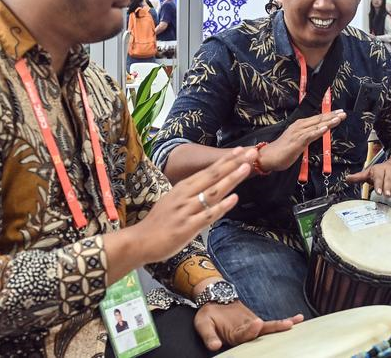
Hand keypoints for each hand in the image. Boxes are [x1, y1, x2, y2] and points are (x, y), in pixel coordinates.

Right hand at [130, 147, 256, 263]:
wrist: (140, 241)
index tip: (241, 150)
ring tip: (246, 168)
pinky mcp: (187, 227)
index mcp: (182, 188)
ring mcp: (186, 210)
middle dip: (233, 163)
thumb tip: (208, 189)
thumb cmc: (157, 223)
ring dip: (230, 179)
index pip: (208, 171)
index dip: (225, 160)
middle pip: (213, 176)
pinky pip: (208, 215)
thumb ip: (189, 194)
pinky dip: (222, 206)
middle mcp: (185, 195)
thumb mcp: (173, 201)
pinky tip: (234, 199)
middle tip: (250, 153)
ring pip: (212, 192)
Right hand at [193, 301, 302, 350]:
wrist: (214, 304)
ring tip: (293, 323)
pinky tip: (297, 319)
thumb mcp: (203, 324)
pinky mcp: (258, 323)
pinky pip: (271, 324)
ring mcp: (253, 329)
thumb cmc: (207, 317)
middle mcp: (245, 336)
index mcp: (232, 337)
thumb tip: (214, 345)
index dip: (250, 331)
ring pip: (268, 329)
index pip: (243, 336)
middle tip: (285, 325)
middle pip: (261, 334)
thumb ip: (208, 335)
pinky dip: (284, 321)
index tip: (256, 323)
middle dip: (273, 329)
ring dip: (281, 326)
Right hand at [258, 110, 346, 171]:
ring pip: (316, 126)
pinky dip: (318, 132)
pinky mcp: (297, 141)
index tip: (339, 112)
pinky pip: (309, 136)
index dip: (329, 115)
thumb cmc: (282, 150)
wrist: (269, 156)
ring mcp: (298, 133)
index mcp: (300, 125)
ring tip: (338, 118)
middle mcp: (299, 126)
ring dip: (328, 122)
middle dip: (332, 116)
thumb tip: (316, 134)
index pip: (317, 119)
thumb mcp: (298, 141)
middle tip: (343, 113)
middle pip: (319, 120)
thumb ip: (307, 136)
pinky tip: (325, 129)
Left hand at [345, 158, 390, 196]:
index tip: (378, 192)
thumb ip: (359, 177)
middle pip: (389, 179)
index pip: (379, 177)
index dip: (379, 184)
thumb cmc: (382, 171)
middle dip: (388, 187)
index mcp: (380, 169)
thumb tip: (346, 179)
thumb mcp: (370, 172)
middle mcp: (390, 171)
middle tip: (387, 195)